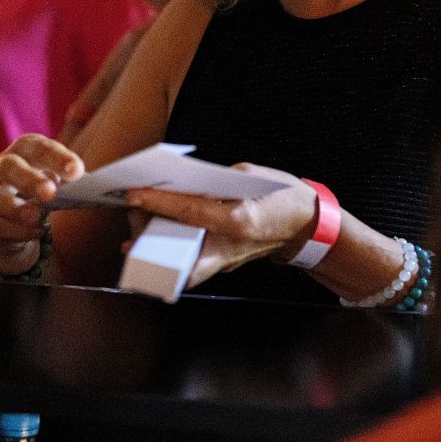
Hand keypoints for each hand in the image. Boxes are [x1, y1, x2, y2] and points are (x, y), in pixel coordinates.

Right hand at [0, 134, 85, 271]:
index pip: (37, 147)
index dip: (56, 157)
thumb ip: (76, 183)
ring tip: (37, 217)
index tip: (76, 171)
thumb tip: (100, 188)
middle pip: (9, 167)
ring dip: (14, 207)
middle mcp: (0, 166)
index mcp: (24, 150)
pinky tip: (34, 232)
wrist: (19, 219)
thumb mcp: (62, 182)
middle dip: (29, 179)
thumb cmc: (46, 192)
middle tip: (50, 193)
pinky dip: (14, 230)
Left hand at [123, 163, 317, 287]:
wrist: (307, 226)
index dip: (158, 202)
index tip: (133, 195)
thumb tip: (181, 183)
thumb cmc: (281, 196)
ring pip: (180, 265)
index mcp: (238, 220)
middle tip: (133, 217)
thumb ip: (214, 182)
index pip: (189, 212)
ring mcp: (227, 261)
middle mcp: (230, 247)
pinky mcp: (224, 265)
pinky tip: (158, 237)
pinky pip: (192, 262)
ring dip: (157, 249)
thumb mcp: (248, 176)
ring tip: (138, 229)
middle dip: (150, 238)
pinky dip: (172, 252)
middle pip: (178, 251)